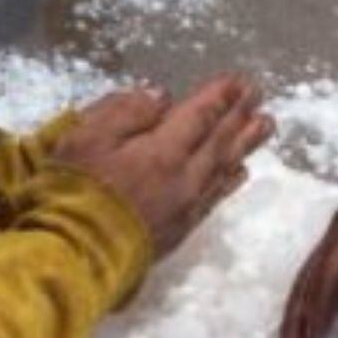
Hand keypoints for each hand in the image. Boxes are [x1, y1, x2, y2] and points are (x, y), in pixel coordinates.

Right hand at [49, 74, 272, 257]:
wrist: (73, 257)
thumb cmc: (73, 192)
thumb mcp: (85, 137)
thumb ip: (124, 112)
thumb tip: (162, 97)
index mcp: (161, 151)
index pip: (198, 116)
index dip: (219, 96)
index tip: (238, 80)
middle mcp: (183, 178)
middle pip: (219, 141)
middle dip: (239, 115)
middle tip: (260, 94)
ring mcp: (184, 207)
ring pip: (223, 169)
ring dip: (244, 144)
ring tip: (264, 124)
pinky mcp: (179, 231)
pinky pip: (214, 198)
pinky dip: (230, 180)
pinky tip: (239, 171)